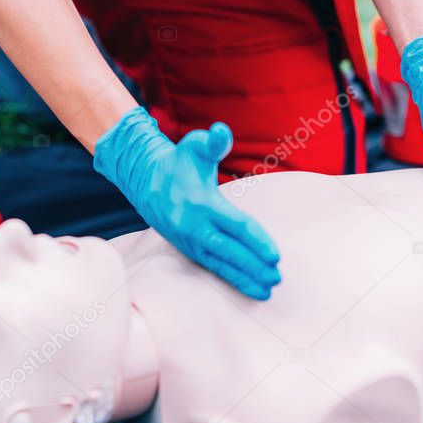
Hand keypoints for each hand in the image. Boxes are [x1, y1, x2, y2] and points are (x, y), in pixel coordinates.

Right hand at [94, 107, 280, 298]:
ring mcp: (190, 241)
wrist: (146, 181)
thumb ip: (213, 141)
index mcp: (202, 203)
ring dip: (244, 279)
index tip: (275, 256)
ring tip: (266, 291)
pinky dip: (231, 279)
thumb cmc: (179, 162)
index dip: (257, 241)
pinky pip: (212, 267)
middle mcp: (195, 226)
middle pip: (230, 251)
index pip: (236, 226)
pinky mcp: (188, 249)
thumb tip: (222, 132)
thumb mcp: (194, 146)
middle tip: (276, 278)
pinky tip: (249, 289)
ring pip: (220, 264)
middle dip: (253, 266)